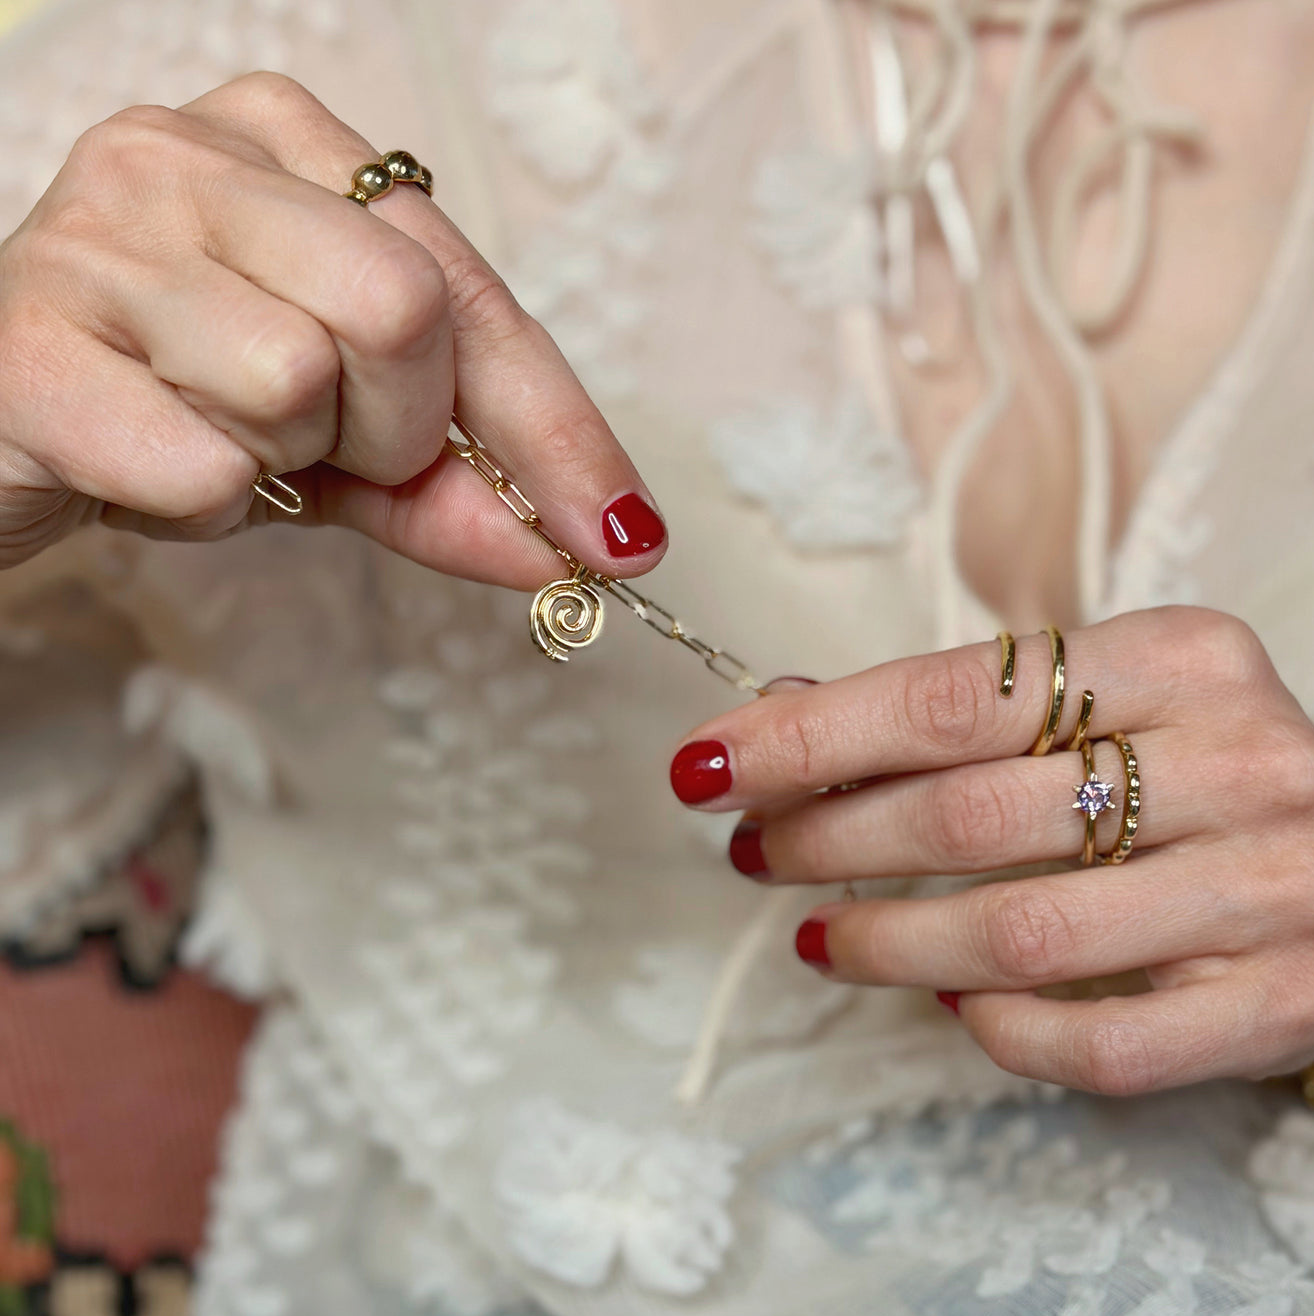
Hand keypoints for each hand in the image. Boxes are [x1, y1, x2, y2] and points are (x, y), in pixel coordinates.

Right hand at [0, 73, 665, 580]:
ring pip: (297, 381)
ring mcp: (96, 231)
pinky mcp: (26, 339)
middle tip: (323, 449)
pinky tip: (144, 465)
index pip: (467, 286)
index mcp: (281, 142)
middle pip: (400, 310)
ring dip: (283, 463)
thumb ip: (464, 481)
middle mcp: (186, 152)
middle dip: (394, 430)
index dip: (555, 423)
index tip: (622, 532)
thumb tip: (601, 542)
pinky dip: (199, 507)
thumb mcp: (339, 438)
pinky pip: (201, 465)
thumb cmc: (177, 409)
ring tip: (216, 443)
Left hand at [669, 607, 1313, 1095]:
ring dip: (884, 938)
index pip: (953, 695)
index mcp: (1185, 656)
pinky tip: (940, 998)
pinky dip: (988, 1026)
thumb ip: (949, 712)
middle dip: (829, 835)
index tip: (711, 764)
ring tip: (819, 930)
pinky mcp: (1270, 1007)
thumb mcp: (1094, 703)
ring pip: (1017, 935)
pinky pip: (1087, 1045)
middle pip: (971, 813)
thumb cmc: (1189, 778)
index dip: (811, 736)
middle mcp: (1242, 763)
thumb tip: (777, 724)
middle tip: (757, 848)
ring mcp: (1270, 892)